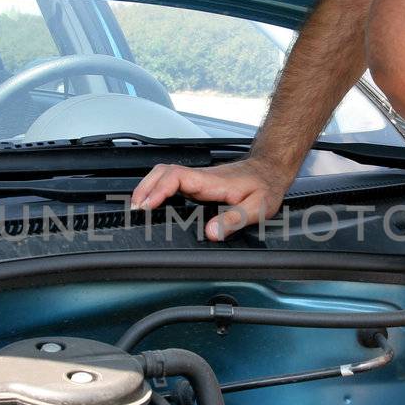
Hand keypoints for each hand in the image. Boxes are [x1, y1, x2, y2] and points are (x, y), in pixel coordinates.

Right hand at [130, 155, 295, 240]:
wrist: (270, 171)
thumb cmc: (264, 187)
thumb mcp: (256, 208)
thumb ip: (233, 220)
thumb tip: (210, 233)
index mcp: (211, 182)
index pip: (176, 178)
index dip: (158, 189)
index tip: (147, 205)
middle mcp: (201, 178)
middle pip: (163, 172)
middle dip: (145, 187)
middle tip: (134, 209)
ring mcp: (198, 180)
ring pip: (165, 174)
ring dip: (148, 186)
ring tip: (137, 206)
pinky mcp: (198, 184)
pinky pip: (172, 181)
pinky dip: (157, 189)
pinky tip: (154, 202)